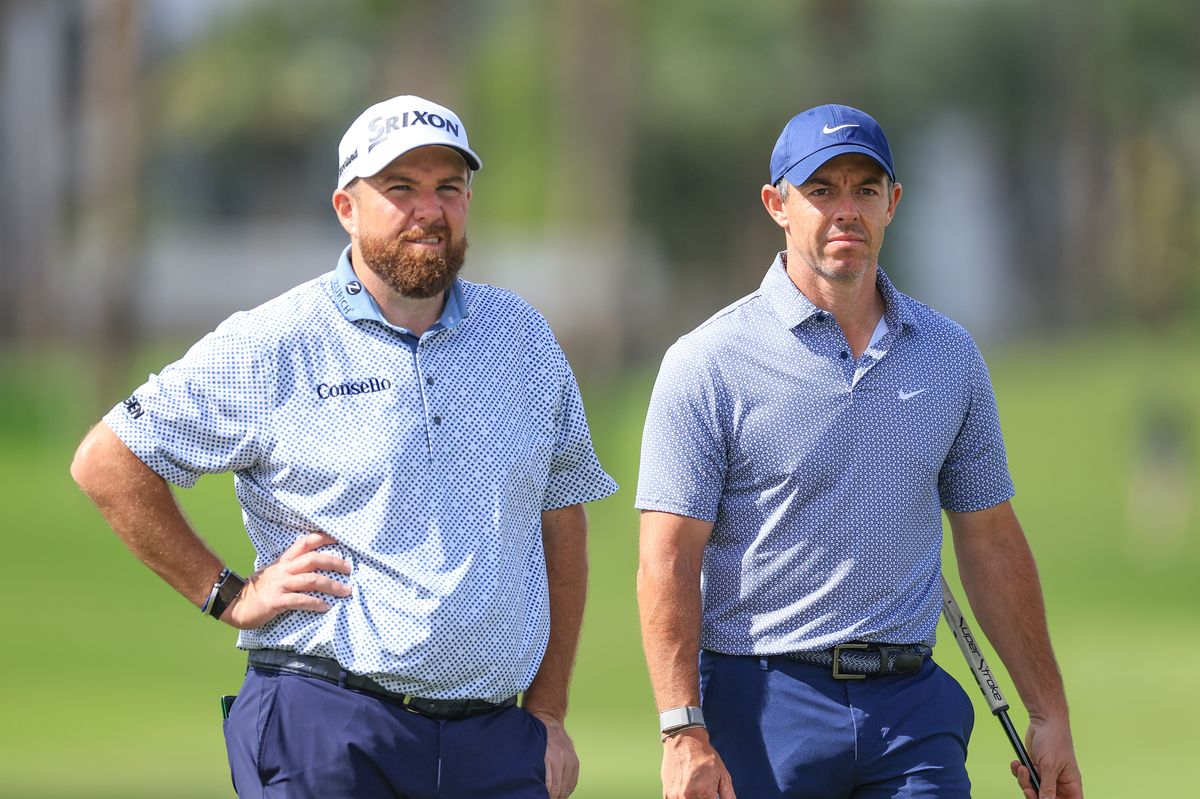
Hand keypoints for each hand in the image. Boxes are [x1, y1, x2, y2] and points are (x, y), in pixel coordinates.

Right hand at [222, 532, 351, 628]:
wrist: (232, 602)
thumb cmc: (256, 590)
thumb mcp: (273, 574)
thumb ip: (290, 570)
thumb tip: (312, 570)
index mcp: (283, 562)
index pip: (304, 544)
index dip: (321, 538)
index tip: (338, 538)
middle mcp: (283, 571)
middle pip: (312, 560)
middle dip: (333, 562)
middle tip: (349, 568)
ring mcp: (280, 585)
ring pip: (310, 580)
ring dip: (331, 585)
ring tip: (345, 591)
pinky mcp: (276, 601)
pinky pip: (300, 600)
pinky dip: (315, 603)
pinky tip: (325, 607)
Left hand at [526, 710, 578, 798]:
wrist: (548, 719)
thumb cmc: (535, 736)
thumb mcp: (531, 751)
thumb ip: (533, 768)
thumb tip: (531, 785)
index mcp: (550, 756)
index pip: (550, 785)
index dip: (545, 795)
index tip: (540, 797)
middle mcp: (562, 757)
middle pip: (559, 788)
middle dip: (552, 797)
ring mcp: (570, 758)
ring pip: (567, 786)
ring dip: (561, 795)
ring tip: (554, 798)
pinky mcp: (575, 760)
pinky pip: (574, 780)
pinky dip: (568, 788)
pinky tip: (562, 793)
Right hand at [661, 728, 736, 798]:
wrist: (684, 741)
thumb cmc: (704, 756)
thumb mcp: (723, 775)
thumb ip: (728, 796)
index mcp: (704, 793)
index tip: (712, 796)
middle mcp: (687, 797)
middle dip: (704, 798)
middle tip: (705, 790)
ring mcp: (675, 796)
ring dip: (693, 798)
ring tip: (697, 787)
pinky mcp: (667, 794)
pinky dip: (684, 798)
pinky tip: (688, 789)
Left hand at [1011, 715, 1083, 798]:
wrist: (1043, 721)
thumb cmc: (1054, 740)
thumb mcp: (1050, 766)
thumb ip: (1048, 787)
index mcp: (1071, 785)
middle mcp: (1059, 783)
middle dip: (1034, 795)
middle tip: (1027, 789)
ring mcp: (1045, 776)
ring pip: (1032, 790)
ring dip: (1024, 781)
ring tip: (1022, 768)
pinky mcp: (1034, 768)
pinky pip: (1024, 778)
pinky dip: (1018, 772)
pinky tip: (1017, 763)